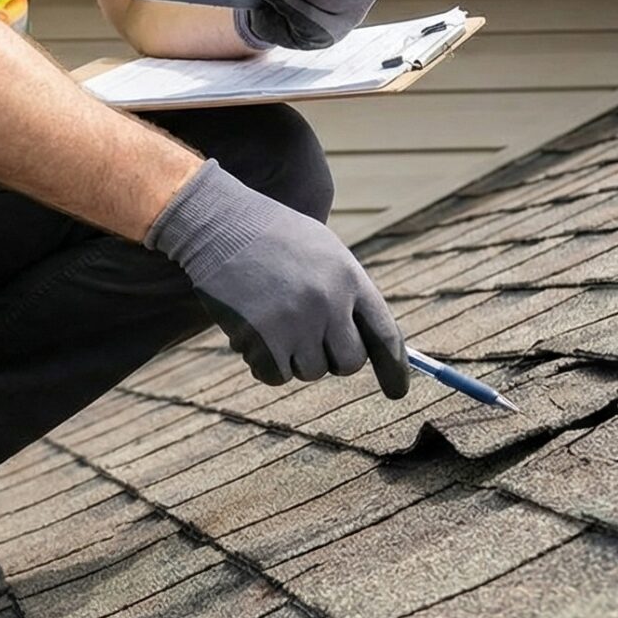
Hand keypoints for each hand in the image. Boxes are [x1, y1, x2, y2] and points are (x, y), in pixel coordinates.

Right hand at [147, 160, 408, 395]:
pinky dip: (265, 363)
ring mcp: (296, 323)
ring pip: (309, 371)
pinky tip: (253, 332)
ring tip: (273, 319)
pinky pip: (275, 375)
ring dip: (293, 357)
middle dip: (332, 359)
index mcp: (349, 278)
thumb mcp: (323, 252)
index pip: (385, 334)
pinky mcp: (263, 340)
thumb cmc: (272, 236)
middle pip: (349, 363)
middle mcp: (329, 304)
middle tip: (310, 340)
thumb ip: (346, 294)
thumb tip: (363, 344)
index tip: (397, 393)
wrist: (220, 225)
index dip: (395, 368)